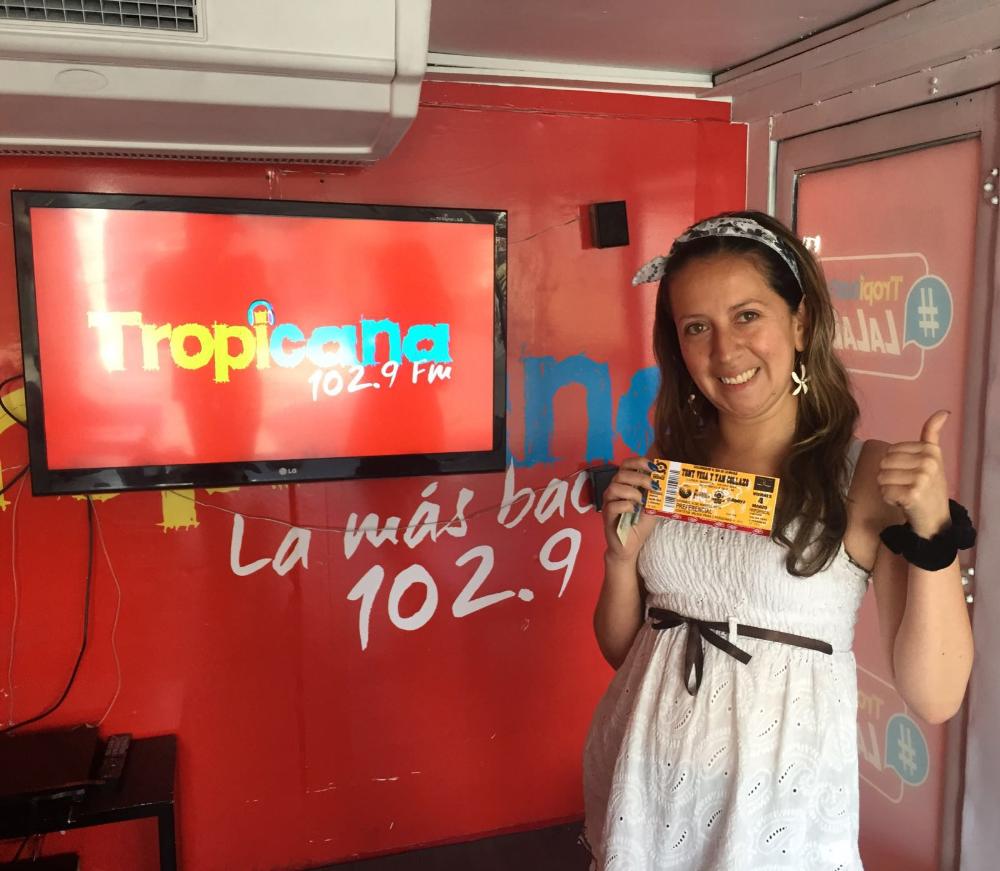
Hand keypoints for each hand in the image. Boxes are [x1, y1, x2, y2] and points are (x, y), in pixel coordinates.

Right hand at [602, 457, 657, 560]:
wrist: (630, 545)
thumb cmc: (640, 524)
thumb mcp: (653, 506)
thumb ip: (657, 494)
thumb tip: (670, 483)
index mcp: (626, 484)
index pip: (626, 464)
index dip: (638, 462)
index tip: (654, 467)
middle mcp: (615, 490)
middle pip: (621, 474)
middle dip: (640, 477)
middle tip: (654, 486)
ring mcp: (609, 502)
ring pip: (614, 487)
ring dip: (632, 492)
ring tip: (642, 501)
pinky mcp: (607, 516)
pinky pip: (613, 505)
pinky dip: (626, 506)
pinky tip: (634, 510)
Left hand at [878, 410, 951, 536]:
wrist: (936, 518)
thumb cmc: (929, 486)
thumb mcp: (933, 457)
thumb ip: (931, 434)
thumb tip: (943, 412)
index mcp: (930, 450)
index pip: (890, 451)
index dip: (895, 465)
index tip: (911, 474)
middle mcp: (928, 462)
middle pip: (883, 463)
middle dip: (889, 476)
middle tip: (906, 485)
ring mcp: (922, 478)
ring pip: (881, 477)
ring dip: (888, 488)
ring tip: (904, 493)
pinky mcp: (913, 494)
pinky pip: (884, 491)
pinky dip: (889, 499)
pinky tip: (903, 502)